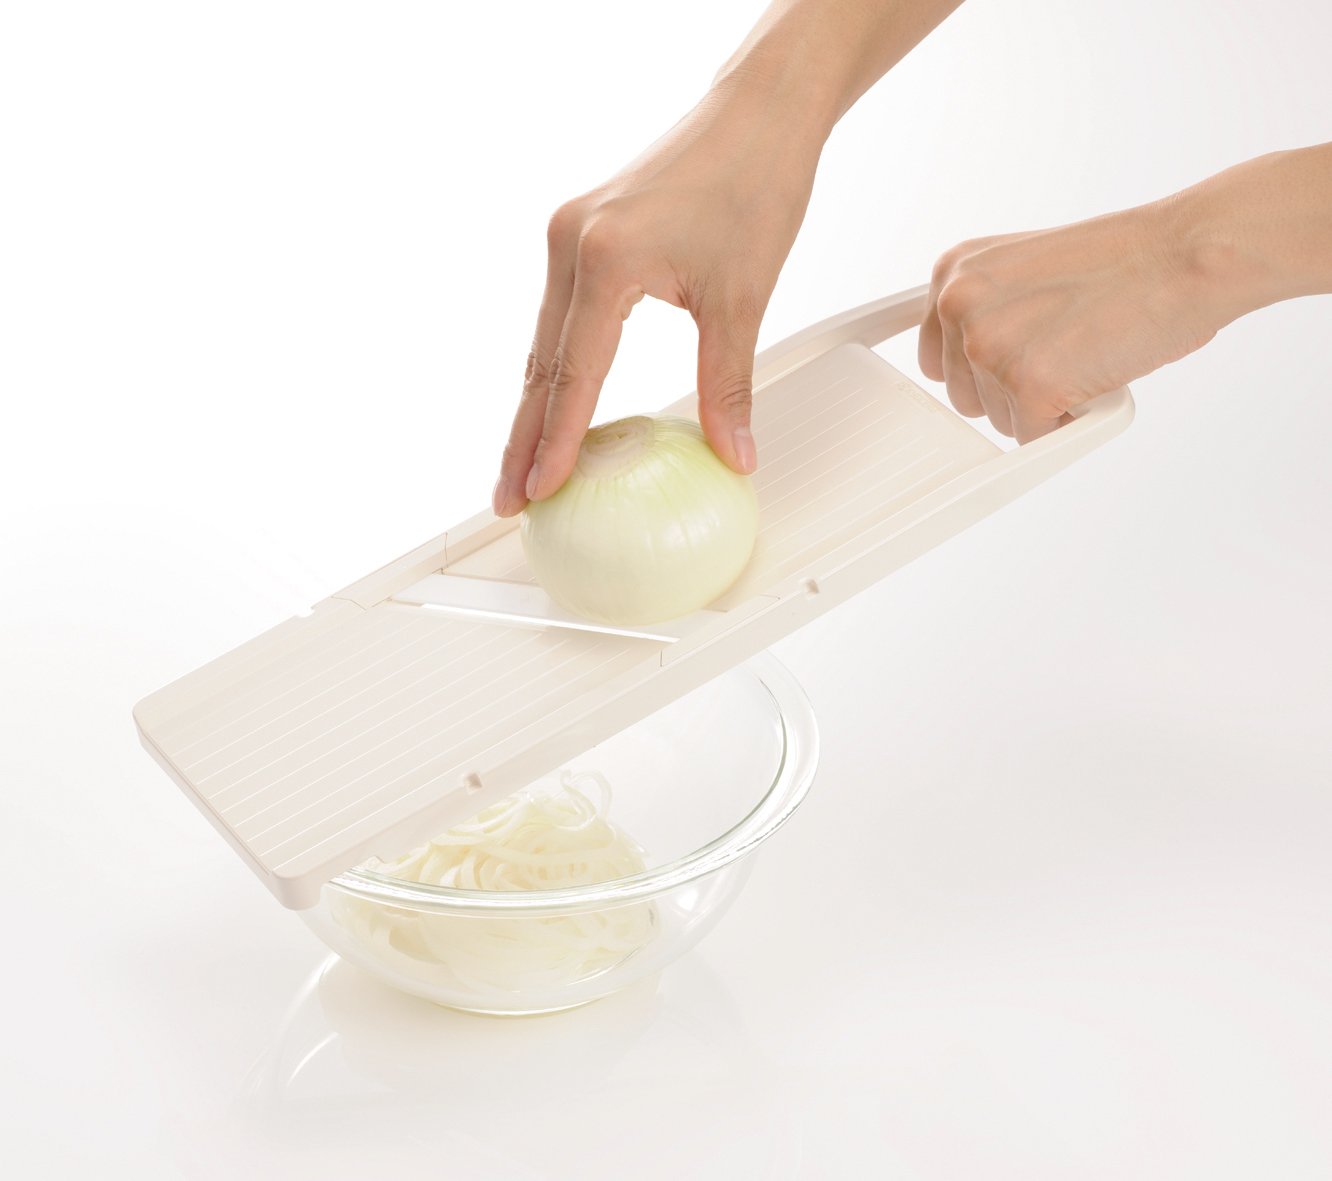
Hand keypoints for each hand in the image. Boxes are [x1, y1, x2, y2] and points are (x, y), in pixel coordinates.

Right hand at [492, 83, 826, 515]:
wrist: (760, 110)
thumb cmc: (754, 181)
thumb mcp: (743, 297)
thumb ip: (728, 384)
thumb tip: (735, 453)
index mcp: (605, 260)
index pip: (572, 375)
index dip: (555, 443)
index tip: (540, 493)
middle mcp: (572, 243)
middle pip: (539, 365)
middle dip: (523, 439)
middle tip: (508, 499)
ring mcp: (570, 234)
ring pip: (543, 342)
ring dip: (535, 405)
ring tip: (525, 464)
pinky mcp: (582, 230)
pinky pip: (558, 314)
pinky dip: (554, 365)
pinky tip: (555, 400)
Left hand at [917, 203, 1225, 442]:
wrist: (1186, 254)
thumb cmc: (1128, 261)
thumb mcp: (1027, 270)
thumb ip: (990, 310)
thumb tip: (968, 365)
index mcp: (955, 272)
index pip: (938, 358)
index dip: (982, 370)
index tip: (1017, 362)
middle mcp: (960, 305)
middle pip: (964, 396)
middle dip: (1012, 390)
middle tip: (1068, 351)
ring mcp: (989, 346)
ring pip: (998, 420)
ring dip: (1042, 404)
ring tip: (1087, 353)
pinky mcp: (1027, 385)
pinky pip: (1034, 438)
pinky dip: (1069, 424)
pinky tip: (1097, 377)